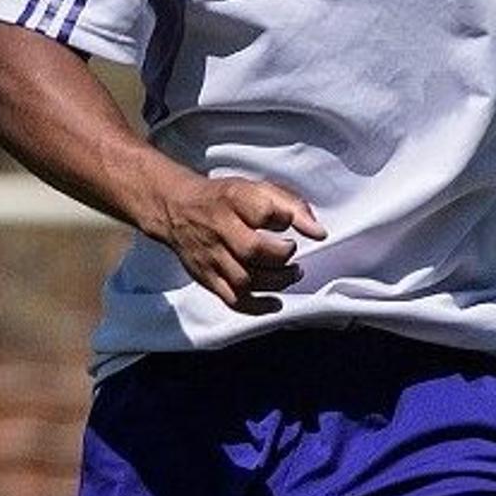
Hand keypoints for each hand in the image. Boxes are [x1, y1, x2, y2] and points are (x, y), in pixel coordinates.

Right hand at [151, 174, 323, 311]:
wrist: (177, 207)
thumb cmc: (226, 200)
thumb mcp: (257, 189)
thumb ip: (292, 206)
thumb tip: (318, 233)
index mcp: (233, 200)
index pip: (262, 211)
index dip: (285, 219)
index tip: (291, 223)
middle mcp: (218, 229)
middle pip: (252, 250)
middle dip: (282, 256)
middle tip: (292, 252)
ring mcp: (210, 256)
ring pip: (245, 279)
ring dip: (277, 282)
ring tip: (291, 273)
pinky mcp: (206, 277)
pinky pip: (232, 299)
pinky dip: (257, 306)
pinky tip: (274, 302)